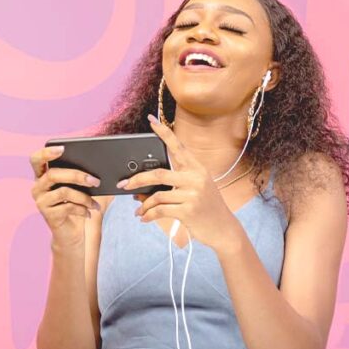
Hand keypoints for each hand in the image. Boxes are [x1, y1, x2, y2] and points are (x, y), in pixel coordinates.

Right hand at [29, 145, 101, 246]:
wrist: (71, 234)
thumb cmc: (75, 206)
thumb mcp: (78, 189)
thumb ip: (80, 175)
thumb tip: (97, 166)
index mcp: (42, 176)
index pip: (36, 160)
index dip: (46, 153)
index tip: (62, 148)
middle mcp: (38, 188)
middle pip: (53, 174)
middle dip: (77, 175)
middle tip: (95, 180)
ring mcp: (41, 202)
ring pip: (63, 192)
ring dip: (84, 196)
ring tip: (95, 202)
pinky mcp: (48, 216)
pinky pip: (68, 207)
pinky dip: (83, 209)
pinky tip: (90, 212)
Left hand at [119, 114, 241, 250]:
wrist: (224, 228)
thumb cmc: (206, 207)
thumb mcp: (196, 189)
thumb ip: (175, 183)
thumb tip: (142, 187)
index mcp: (197, 168)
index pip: (178, 146)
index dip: (164, 132)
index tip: (151, 120)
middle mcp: (196, 178)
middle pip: (158, 174)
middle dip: (137, 180)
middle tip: (124, 185)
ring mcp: (193, 195)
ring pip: (157, 196)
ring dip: (144, 205)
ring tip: (139, 210)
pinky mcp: (188, 211)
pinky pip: (160, 210)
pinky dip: (149, 215)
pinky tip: (144, 218)